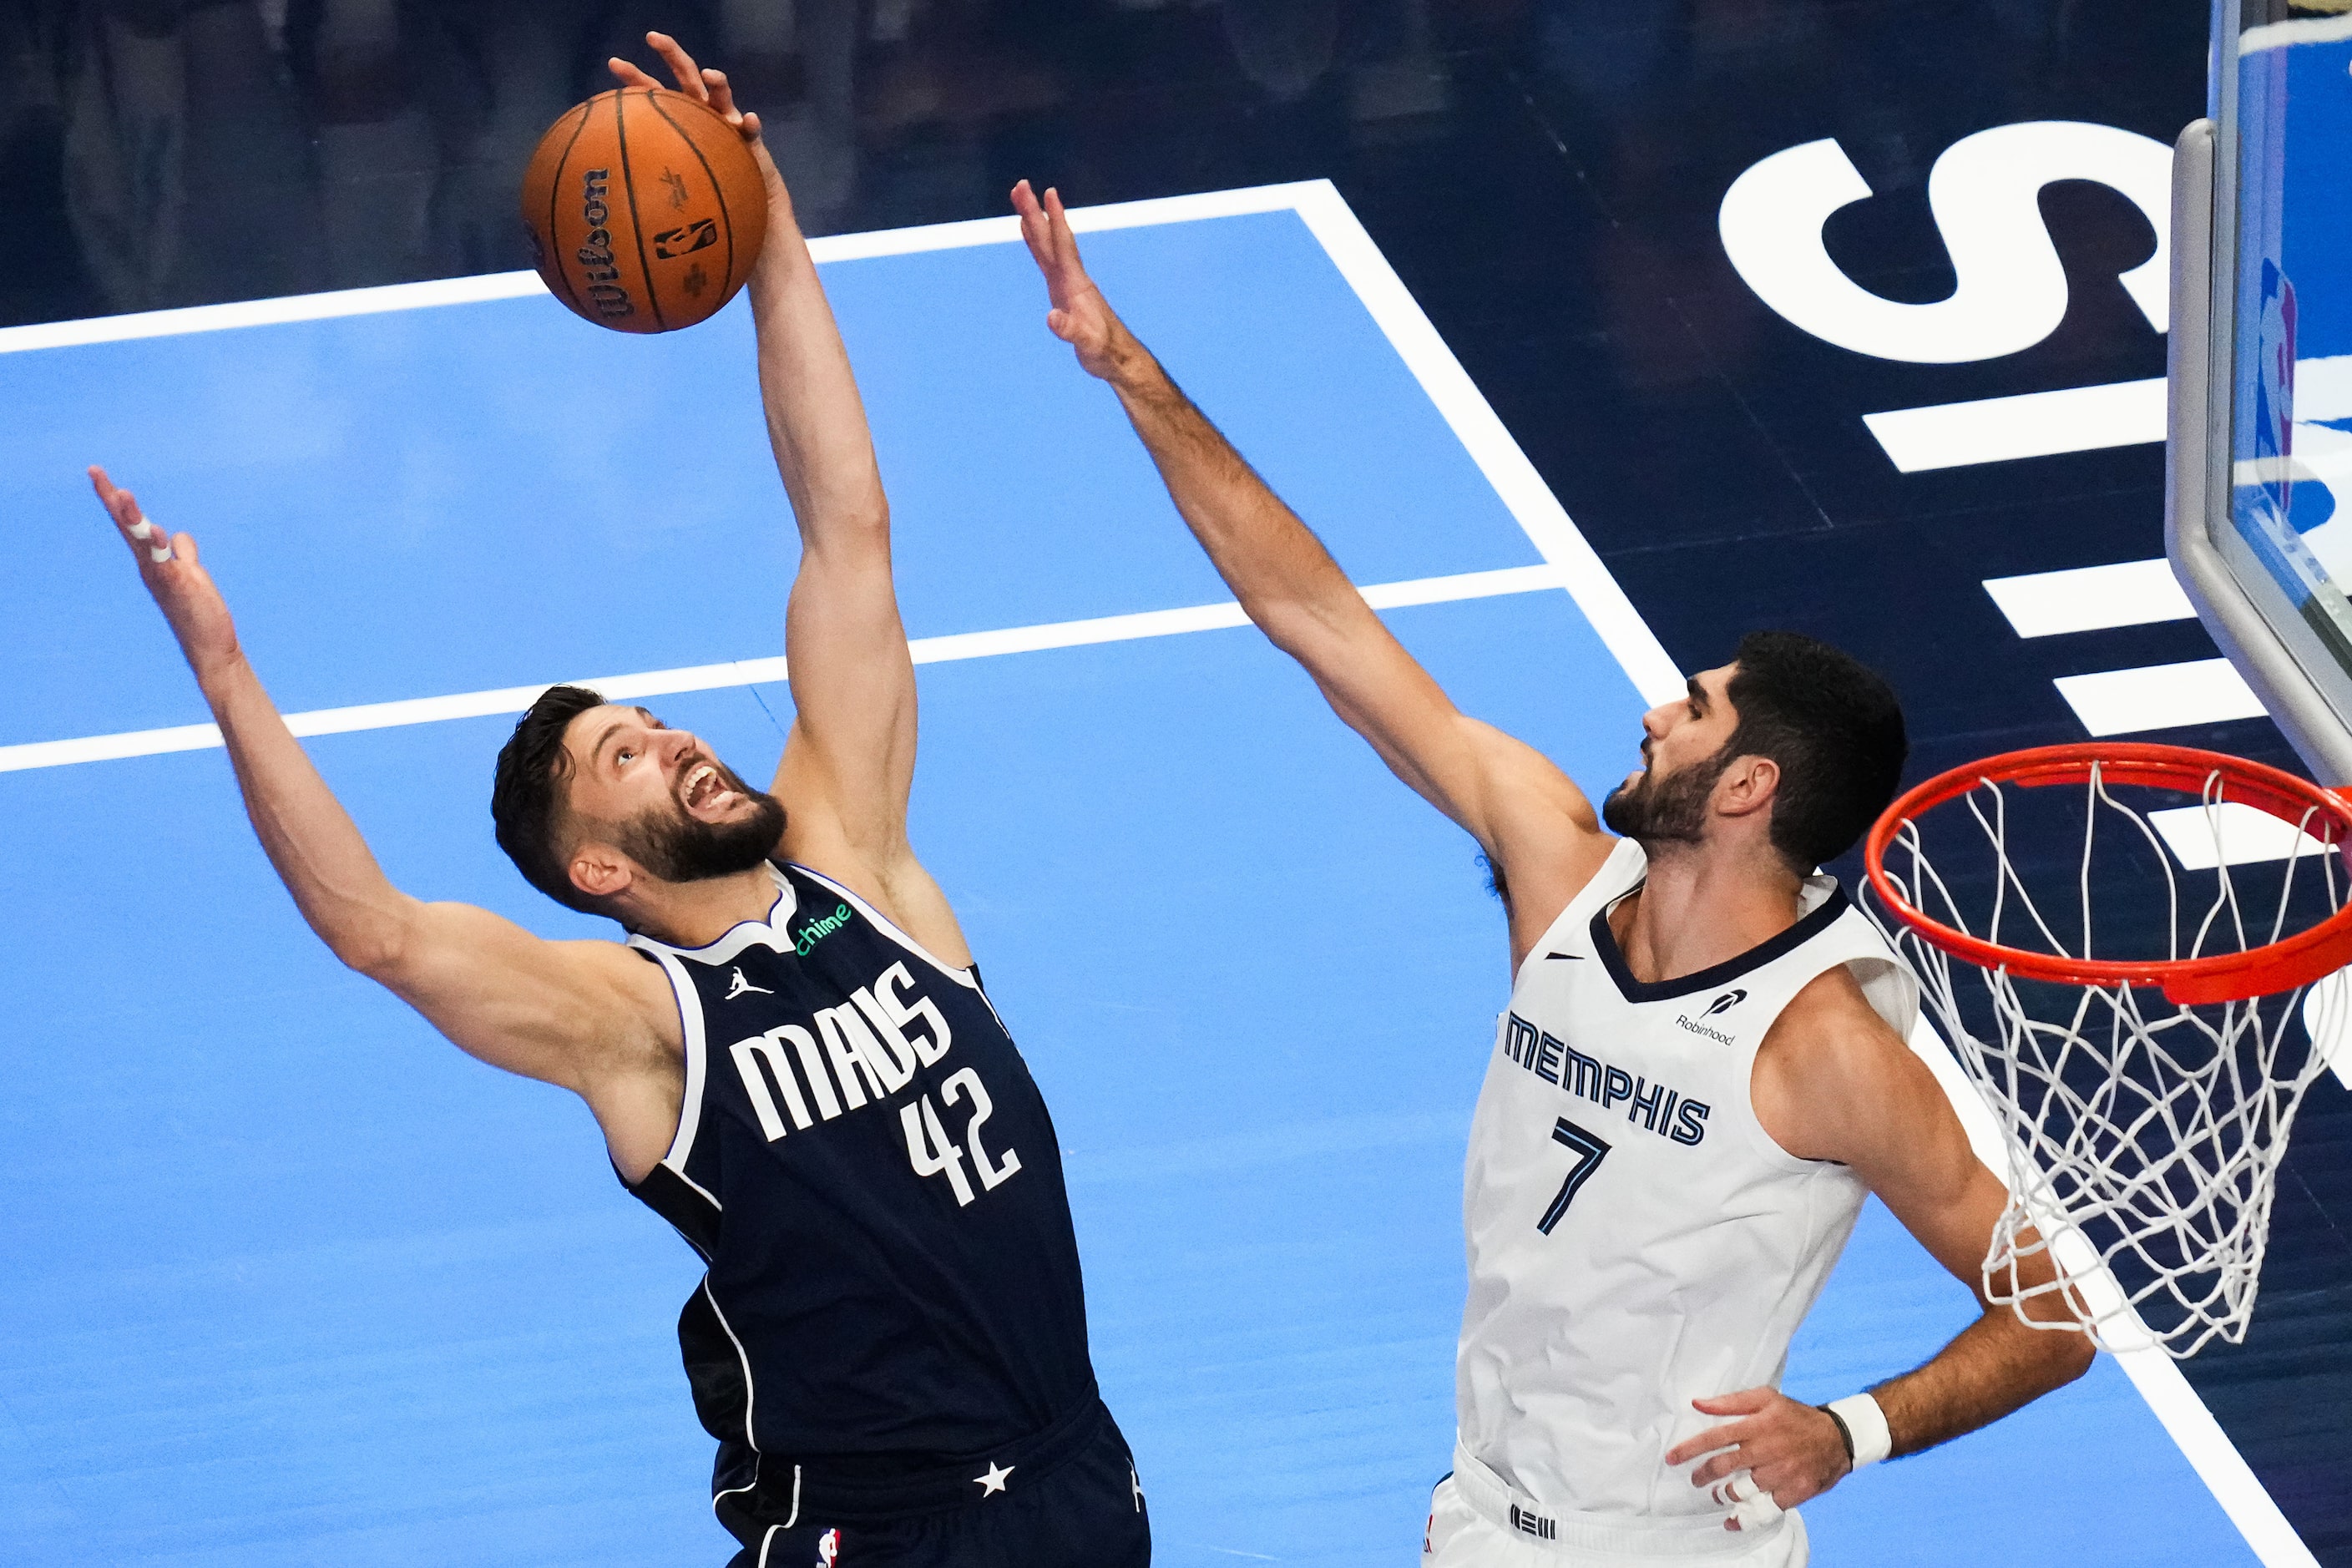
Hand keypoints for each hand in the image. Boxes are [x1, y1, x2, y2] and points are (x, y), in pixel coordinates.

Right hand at [89, 465, 241, 679]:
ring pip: (144, 541)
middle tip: (96, 472)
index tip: (97, 473)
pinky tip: (161, 533)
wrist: (210, 647)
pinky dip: (163, 549)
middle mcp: (150, 567)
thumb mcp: (191, 574)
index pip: (131, 525)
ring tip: (122, 494)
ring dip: (133, 518)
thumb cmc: (198, 611)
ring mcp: (162, 577)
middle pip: (129, 527)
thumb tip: (176, 536)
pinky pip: (167, 564)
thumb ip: (184, 554)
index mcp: (152, 561)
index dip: (115, 499)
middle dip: (113, 500)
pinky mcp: (179, 588)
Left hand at [608, 31, 781, 194]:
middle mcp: (703, 110)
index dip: (635, 76)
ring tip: (709, 75)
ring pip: (722, 95)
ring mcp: (728, 122)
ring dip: (717, 82)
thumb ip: (647, 164)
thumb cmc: (700, 184)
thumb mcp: (669, 172)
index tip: (613, 64)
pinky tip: (749, 119)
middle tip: (651, 37)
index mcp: (680, 113)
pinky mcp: (751, 140)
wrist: (739, 198)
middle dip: (670, 53)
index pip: (655, 89)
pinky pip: (752, 130)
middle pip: (686, 74)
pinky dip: (750, 123)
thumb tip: (610, 175)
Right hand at [1011, 179, 1139, 383]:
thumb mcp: (1087, 344)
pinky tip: (1030, 234)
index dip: (1055, 220)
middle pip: (1050, 239)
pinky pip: (1045, 261)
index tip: (1048, 192)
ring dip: (1034, 223)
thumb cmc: (1104, 351)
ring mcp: (1066, 284)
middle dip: (1035, 212)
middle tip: (1020, 185)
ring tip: (1022, 200)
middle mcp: (1071, 278)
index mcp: (1075, 284)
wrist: (1116, 358)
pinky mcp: (1062, 292)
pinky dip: (1036, 244)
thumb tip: (1051, 317)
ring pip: (1046, 246)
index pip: (1063, 245)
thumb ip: (1070, 330)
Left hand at [1664, 1386, 1851, 1531]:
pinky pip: (1763, 1510)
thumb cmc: (1796, 1416)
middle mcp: (1766, 1450)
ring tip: (1718, 1493)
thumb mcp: (1766, 1398)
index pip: (1715, 1438)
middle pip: (1723, 1467)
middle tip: (1695, 1479)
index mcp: (1757, 1425)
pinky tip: (1733, 1520)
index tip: (1671, 1458)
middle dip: (1702, 1475)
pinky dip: (1745, 1518)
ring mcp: (1780, 1474)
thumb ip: (1730, 1401)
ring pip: (1740, 1491)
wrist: (1838, 1438)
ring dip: (1723, 1494)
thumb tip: (1697, 1403)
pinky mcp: (1793, 1493)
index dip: (1690, 1449)